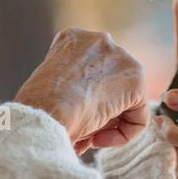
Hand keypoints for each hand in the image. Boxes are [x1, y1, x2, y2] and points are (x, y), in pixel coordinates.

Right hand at [14, 28, 149, 154]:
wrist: (45, 112)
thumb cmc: (39, 106)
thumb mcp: (50, 87)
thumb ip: (73, 87)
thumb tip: (89, 110)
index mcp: (73, 39)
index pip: (88, 71)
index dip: (82, 101)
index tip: (72, 117)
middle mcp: (98, 40)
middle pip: (109, 82)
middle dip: (100, 111)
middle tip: (84, 133)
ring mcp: (120, 56)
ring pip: (124, 98)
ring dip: (110, 123)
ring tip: (90, 138)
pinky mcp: (136, 79)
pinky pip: (138, 114)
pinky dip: (125, 133)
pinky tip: (100, 140)